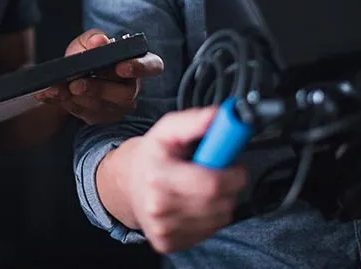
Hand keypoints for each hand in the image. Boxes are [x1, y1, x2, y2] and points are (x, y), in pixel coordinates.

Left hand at [34, 29, 162, 124]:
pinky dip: (63, 103)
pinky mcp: (98, 118)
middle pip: (124, 94)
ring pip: (102, 107)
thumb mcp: (89, 42)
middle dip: (99, 89)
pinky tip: (49, 95)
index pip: (152, 66)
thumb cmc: (88, 55)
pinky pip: (82, 114)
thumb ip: (94, 39)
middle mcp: (132, 89)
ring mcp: (117, 107)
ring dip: (77, 98)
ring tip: (57, 89)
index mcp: (137, 65)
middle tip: (77, 84)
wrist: (72, 74)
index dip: (139, 68)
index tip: (121, 67)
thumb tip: (100, 42)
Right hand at [123, 107, 247, 253]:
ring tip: (202, 186)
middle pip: (219, 203)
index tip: (233, 163)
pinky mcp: (168, 244)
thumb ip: (194, 121)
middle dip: (230, 186)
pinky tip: (195, 203)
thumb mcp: (168, 129)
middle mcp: (158, 208)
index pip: (212, 184)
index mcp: (158, 177)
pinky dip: (211, 216)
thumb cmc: (153, 155)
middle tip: (218, 171)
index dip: (233, 173)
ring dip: (221, 201)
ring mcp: (163, 230)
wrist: (127, 184)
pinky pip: (210, 231)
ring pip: (220, 218)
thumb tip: (219, 116)